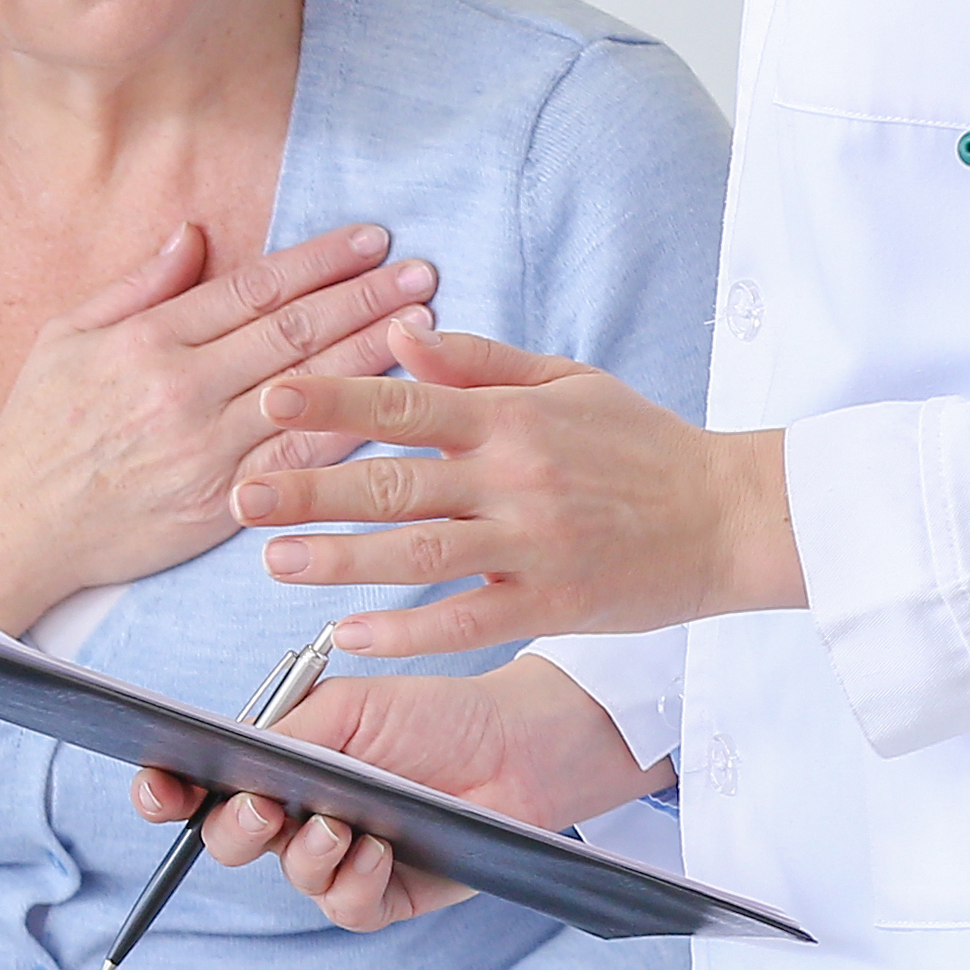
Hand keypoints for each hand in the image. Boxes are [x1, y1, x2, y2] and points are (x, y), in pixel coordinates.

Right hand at [0, 221, 430, 629]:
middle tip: (422, 273)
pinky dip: (349, 433)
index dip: (319, 261)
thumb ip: (139, 284)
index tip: (371, 240)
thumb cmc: (39, 427)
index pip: (253, 288)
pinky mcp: (223, 504)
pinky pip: (299, 463)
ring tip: (427, 326)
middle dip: (365, 298)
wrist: (16, 527)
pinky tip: (393, 408)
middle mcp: (184, 390)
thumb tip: (195, 233)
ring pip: (309, 394)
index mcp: (149, 341)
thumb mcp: (68, 334)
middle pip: (293, 333)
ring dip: (373, 356)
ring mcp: (208, 451)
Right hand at [128, 658, 657, 932]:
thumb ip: (287, 729)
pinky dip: (354, 883)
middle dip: (235, 829)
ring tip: (343, 827)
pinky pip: (345, 909)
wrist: (516, 745)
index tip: (158, 786)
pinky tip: (380, 850)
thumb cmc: (432, 715)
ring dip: (308, 855)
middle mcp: (299, 814)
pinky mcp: (384, 895)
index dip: (165, 791)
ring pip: (291, 877)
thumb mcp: (350, 705)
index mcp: (278, 762)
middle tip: (267, 809)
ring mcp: (340, 859)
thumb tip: (239, 762)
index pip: (200, 785)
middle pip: (228, 841)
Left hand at [229, 321, 799, 649]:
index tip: (272, 399)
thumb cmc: (642, 444)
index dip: (336, 402)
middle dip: (311, 487)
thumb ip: (478, 361)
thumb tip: (400, 336)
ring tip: (272, 560)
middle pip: (397, 483)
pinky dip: (408, 631)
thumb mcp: (565, 380)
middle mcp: (517, 478)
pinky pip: (468, 622)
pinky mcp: (553, 606)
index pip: (408, 405)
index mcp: (513, 417)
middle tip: (240, 492)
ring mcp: (533, 547)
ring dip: (341, 560)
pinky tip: (350, 634)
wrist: (729, 516)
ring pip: (421, 555)